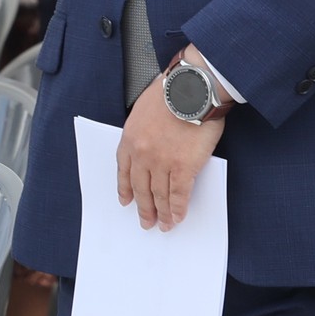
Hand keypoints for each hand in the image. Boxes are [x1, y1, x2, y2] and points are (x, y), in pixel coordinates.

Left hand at [114, 57, 223, 229]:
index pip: (123, 170)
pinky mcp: (183, 167)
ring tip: (163, 226)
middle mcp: (142, 154)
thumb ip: (144, 130)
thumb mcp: (144, 110)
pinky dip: (178, 209)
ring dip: (161, 213)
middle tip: (144, 221)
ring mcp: (162, 162)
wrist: (190, 90)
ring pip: (159, 195)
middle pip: (140, 187)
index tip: (125, 200)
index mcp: (130, 138)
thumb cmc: (172, 93)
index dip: (125, 188)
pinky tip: (177, 218)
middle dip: (143, 207)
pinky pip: (179, 195)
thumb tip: (152, 142)